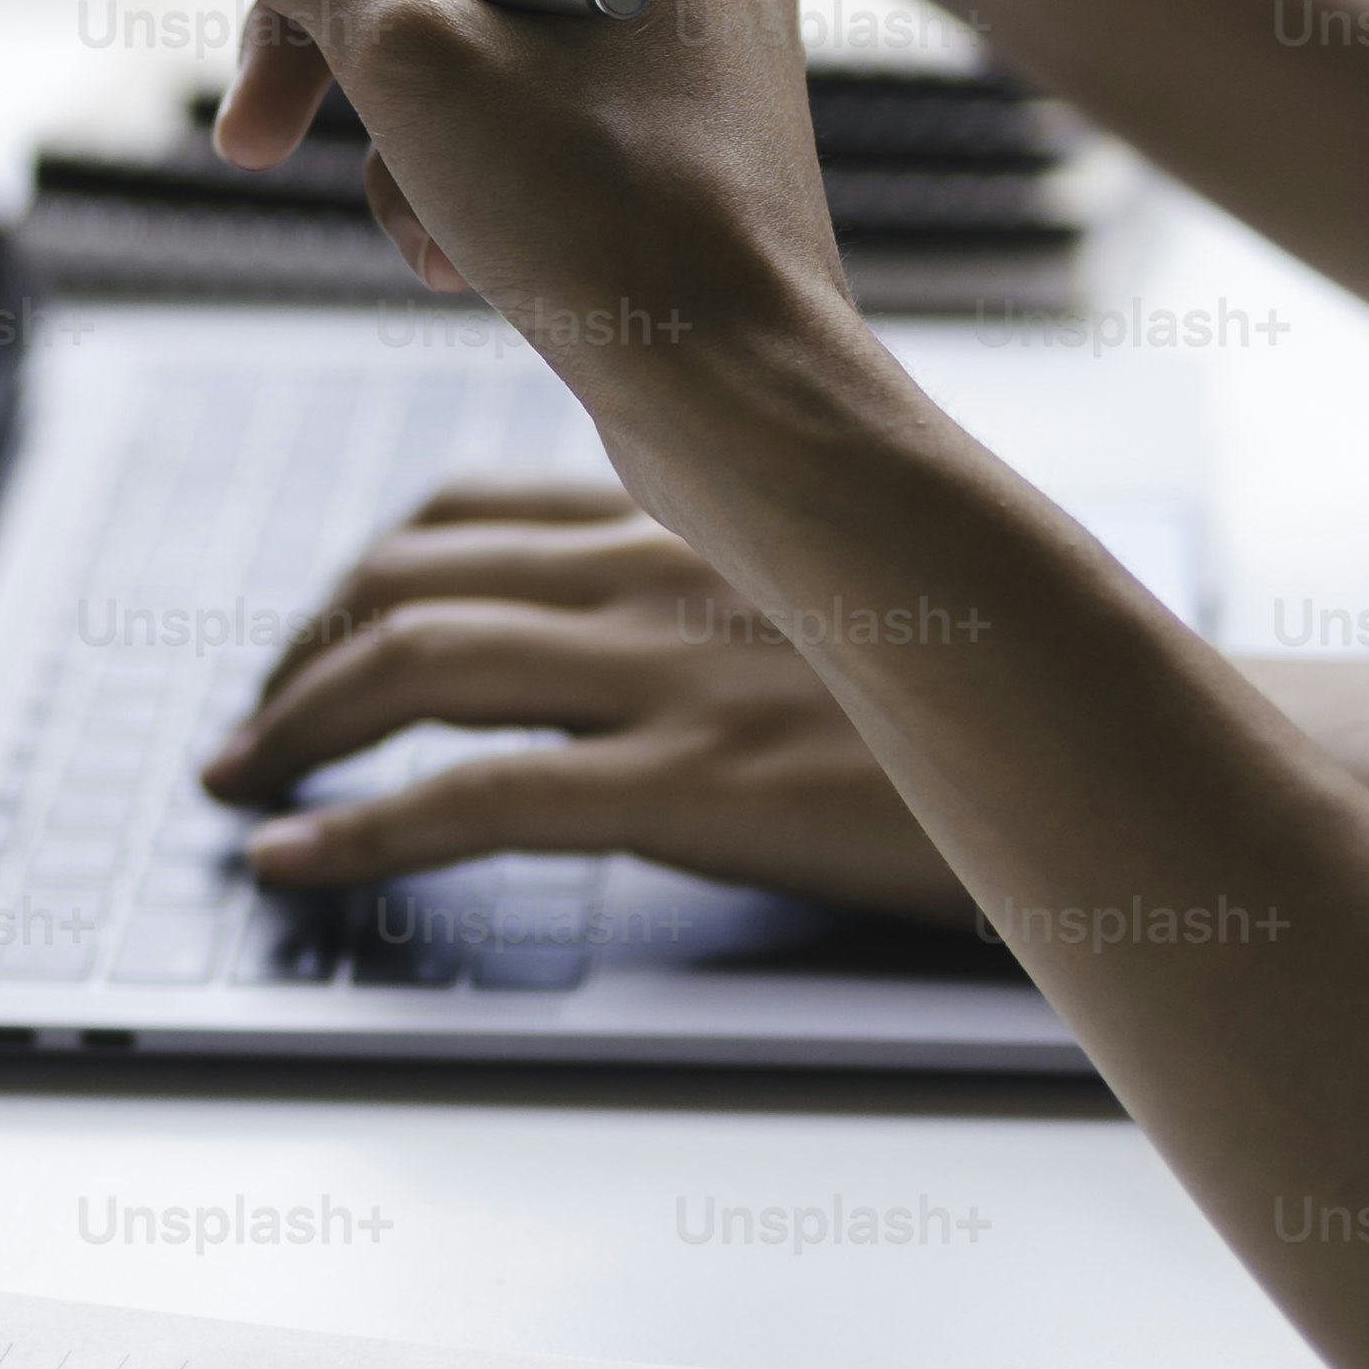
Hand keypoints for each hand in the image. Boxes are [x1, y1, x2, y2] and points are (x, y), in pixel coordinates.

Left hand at [198, 479, 978, 925]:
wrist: (1130, 744)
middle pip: (410, 580)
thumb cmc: (1006, 690)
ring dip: (292, 727)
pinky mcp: (701, 780)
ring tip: (238, 789)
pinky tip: (293, 859)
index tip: (312, 637)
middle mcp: (672, 567)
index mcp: (707, 514)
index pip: (472, 508)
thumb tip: (645, 644)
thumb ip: (741, 593)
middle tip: (249, 730)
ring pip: (415, 664)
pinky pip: (474, 796)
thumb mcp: (854, 597)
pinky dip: (354, 827)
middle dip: (299, 655)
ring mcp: (680, 670)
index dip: (361, 576)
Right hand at [202, 0, 856, 426]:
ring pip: (473, 23)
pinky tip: (455, 261)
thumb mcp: (409, 63)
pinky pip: (532, 102)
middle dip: (321, 21)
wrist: (750, 404)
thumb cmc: (601, 219)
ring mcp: (692, 28)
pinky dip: (466, 168)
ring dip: (391, 120)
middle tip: (245, 126)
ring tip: (396, 219)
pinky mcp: (685, 126)